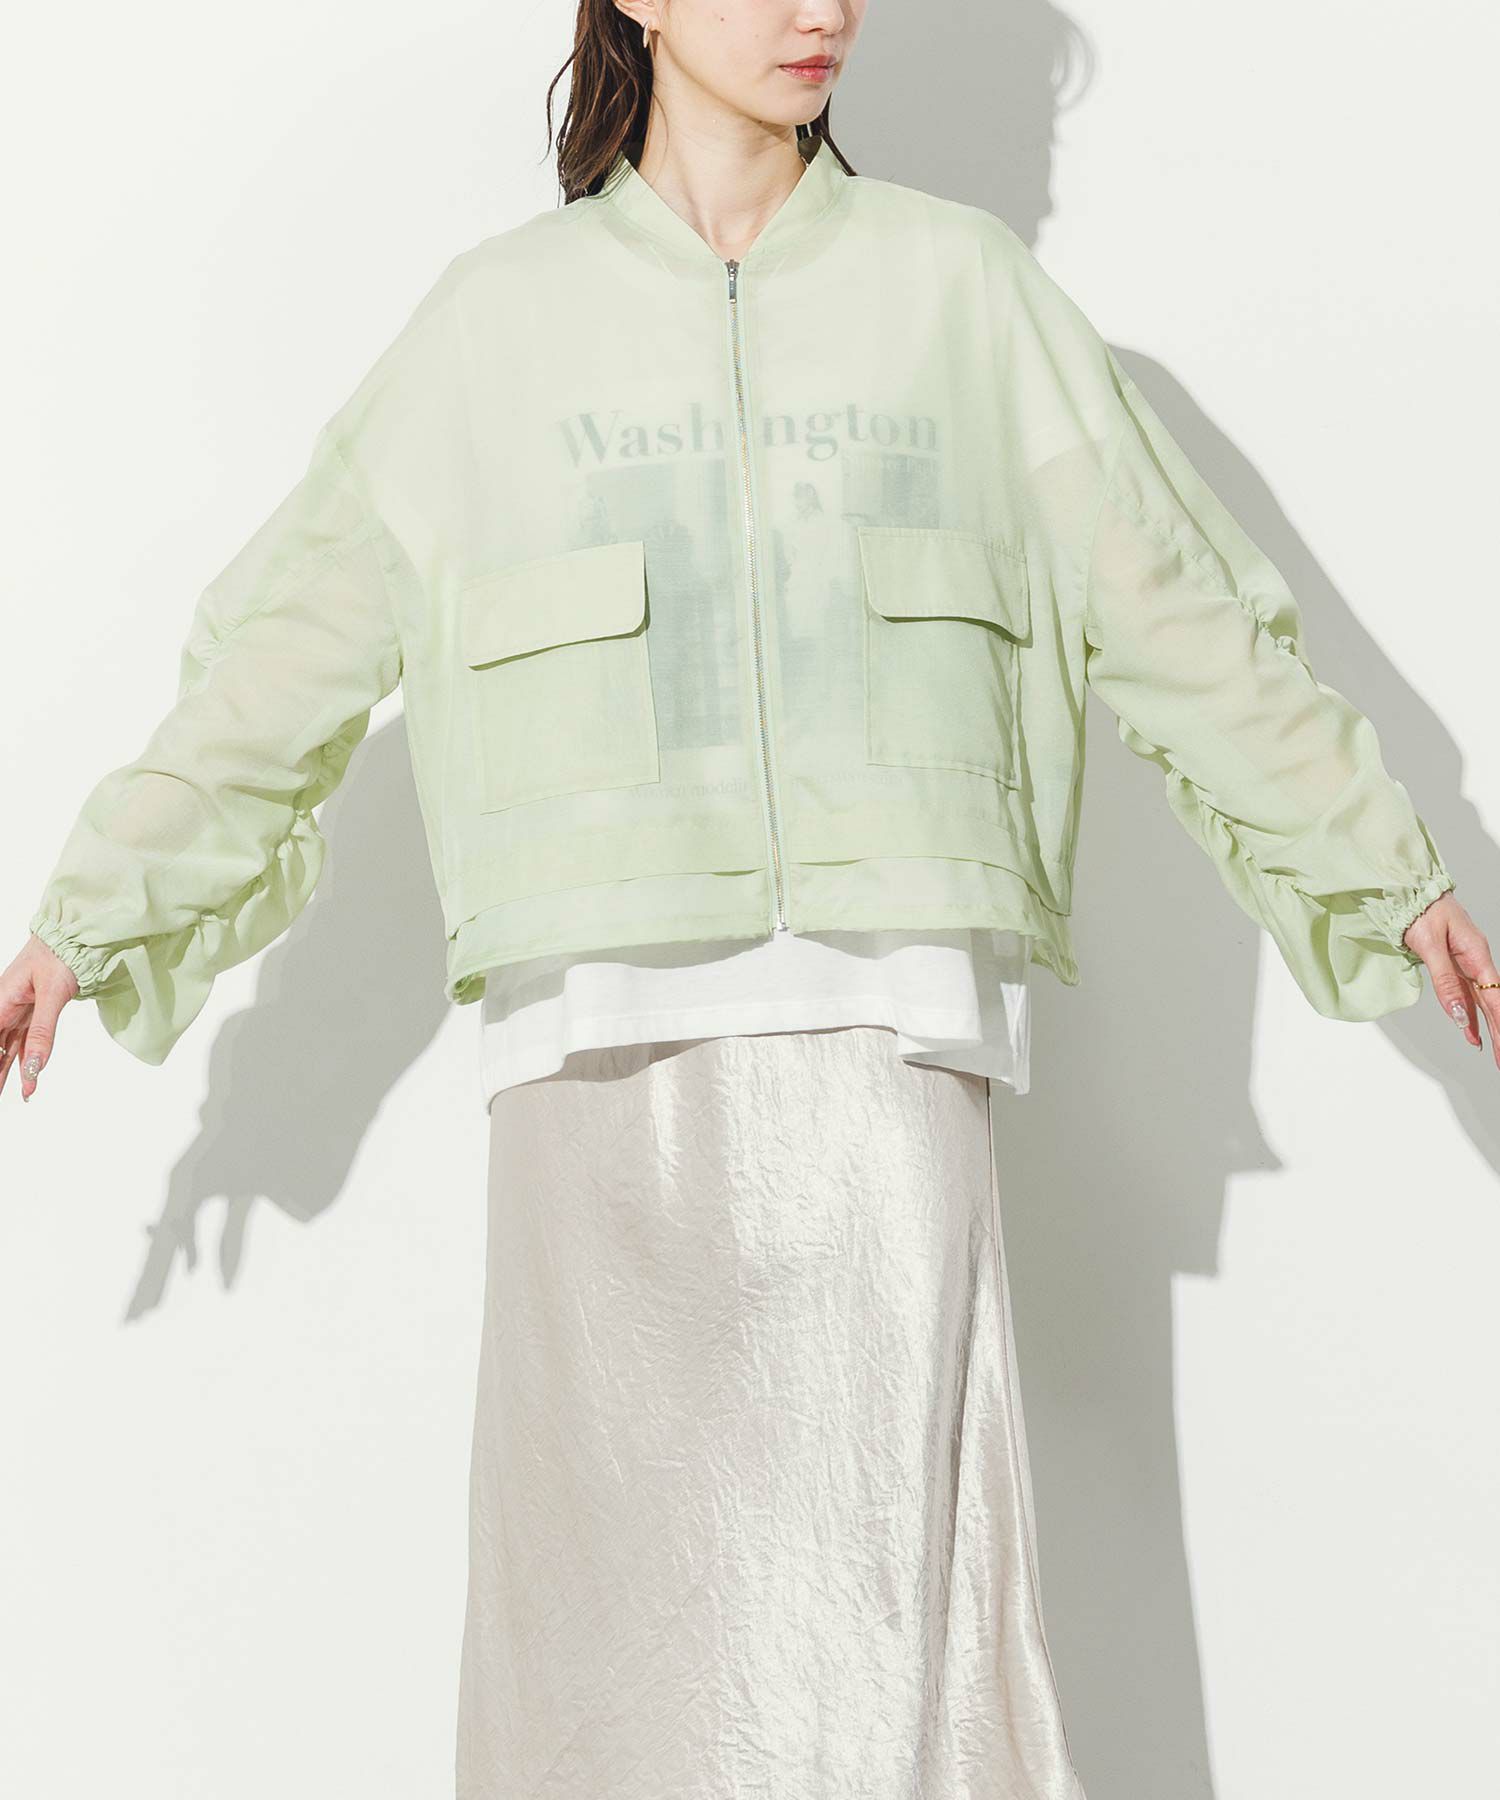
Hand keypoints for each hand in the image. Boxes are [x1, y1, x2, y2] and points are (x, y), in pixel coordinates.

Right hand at [0, 935, 80, 1102]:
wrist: (74, 936)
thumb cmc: (60, 955)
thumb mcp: (53, 994)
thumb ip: (43, 1032)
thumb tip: (36, 1067)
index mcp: (1, 1002)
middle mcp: (5, 1008)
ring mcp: (18, 1010)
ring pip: (8, 1048)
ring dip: (7, 1073)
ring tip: (11, 1097)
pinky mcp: (32, 1011)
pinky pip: (25, 1041)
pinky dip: (27, 1060)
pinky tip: (28, 1080)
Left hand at [1403, 891, 1499, 1066]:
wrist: (1409, 890)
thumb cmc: (1420, 910)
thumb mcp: (1430, 945)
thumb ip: (1444, 981)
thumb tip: (1457, 1014)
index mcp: (1475, 954)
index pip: (1495, 997)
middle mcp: (1475, 960)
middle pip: (1492, 1003)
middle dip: (1499, 1032)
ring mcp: (1465, 963)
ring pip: (1480, 1001)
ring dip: (1485, 1026)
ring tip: (1492, 1052)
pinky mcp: (1453, 964)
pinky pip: (1464, 994)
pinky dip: (1467, 1014)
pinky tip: (1469, 1031)